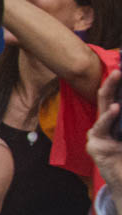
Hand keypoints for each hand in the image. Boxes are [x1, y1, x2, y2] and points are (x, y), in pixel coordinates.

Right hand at [87, 69, 121, 198]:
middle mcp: (103, 126)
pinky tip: (117, 109)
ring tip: (117, 78)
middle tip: (119, 68)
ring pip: (105, 110)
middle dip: (112, 82)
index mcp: (113, 122)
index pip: (115, 98)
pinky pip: (103, 128)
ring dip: (111, 92)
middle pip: (106, 99)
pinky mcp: (95, 146)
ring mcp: (97, 135)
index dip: (117, 84)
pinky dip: (109, 118)